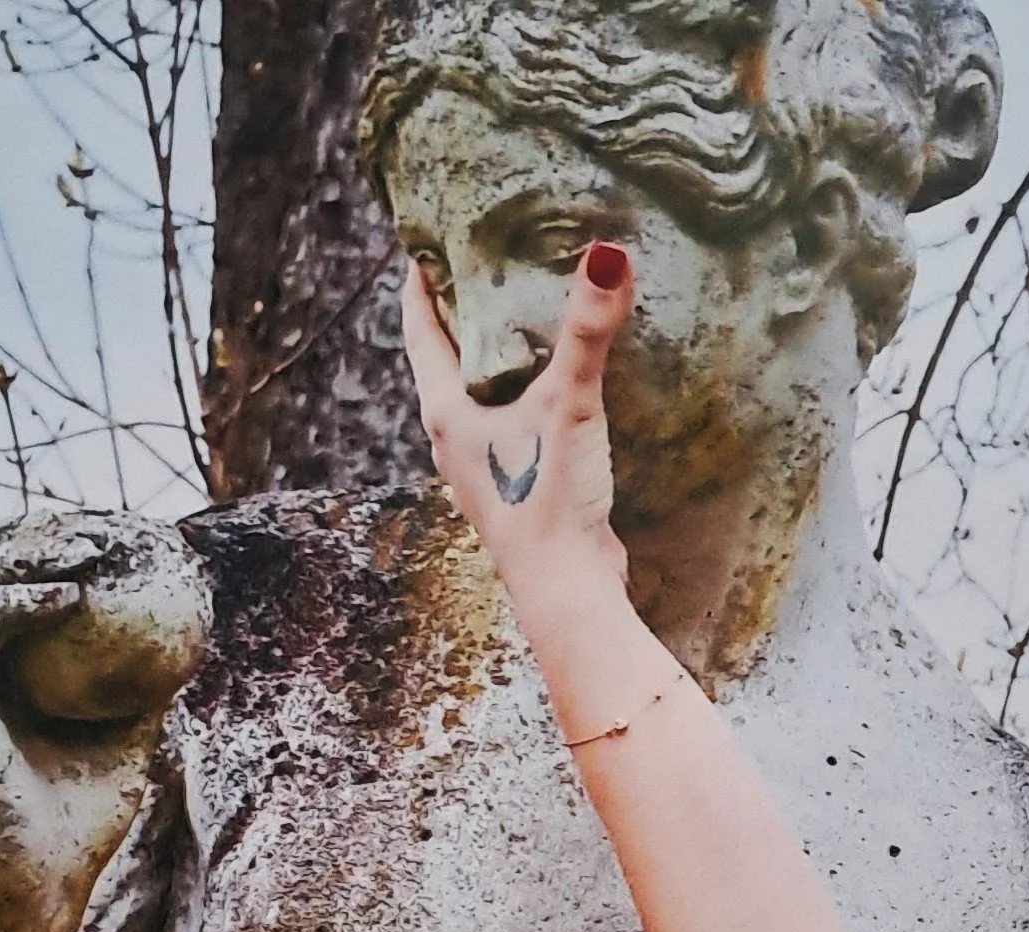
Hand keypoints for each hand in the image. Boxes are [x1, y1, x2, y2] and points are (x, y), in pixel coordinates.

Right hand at [0, 512, 208, 931]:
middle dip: (40, 532)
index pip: (21, 578)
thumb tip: (194, 638)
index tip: (122, 532)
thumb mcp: (131, 745)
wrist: (36, 894)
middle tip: (105, 528)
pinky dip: (6, 609)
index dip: (61, 544)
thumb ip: (146, 690)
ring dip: (25, 556)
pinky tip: (65, 599)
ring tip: (90, 552)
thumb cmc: (76, 829)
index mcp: (4, 669)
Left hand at [400, 241, 634, 619]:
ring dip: (493, 356)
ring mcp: (481, 468)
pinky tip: (552, 384)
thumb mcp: (569, 404)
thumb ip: (587, 331)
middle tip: (483, 260)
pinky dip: (521, 393)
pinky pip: (508, 423)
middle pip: (447, 358)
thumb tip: (608, 254)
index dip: (421, 282)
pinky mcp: (514, 488)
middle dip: (461, 311)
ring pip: (478, 394)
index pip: (420, 328)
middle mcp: (452, 439)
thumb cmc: (549, 501)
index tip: (426, 241)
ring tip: (520, 313)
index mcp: (445, 411)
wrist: (568, 593)